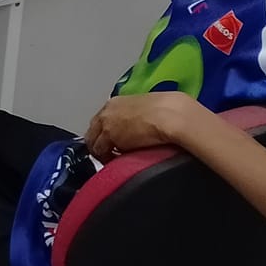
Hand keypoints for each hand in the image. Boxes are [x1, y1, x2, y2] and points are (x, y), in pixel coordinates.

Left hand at [85, 93, 209, 160]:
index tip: (111, 141)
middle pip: (93, 130)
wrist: (172, 115)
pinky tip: (116, 163)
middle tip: (109, 153)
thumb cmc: (170, 112)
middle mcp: (107, 110)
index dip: (105, 132)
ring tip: (113, 160)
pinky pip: (100, 151)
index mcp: (116, 102)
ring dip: (102, 151)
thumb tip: (140, 126)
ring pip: (94, 142)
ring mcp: (106, 123)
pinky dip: (106, 158)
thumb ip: (137, 116)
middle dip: (100, 142)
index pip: (101, 119)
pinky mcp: (109, 136)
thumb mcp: (147, 110)